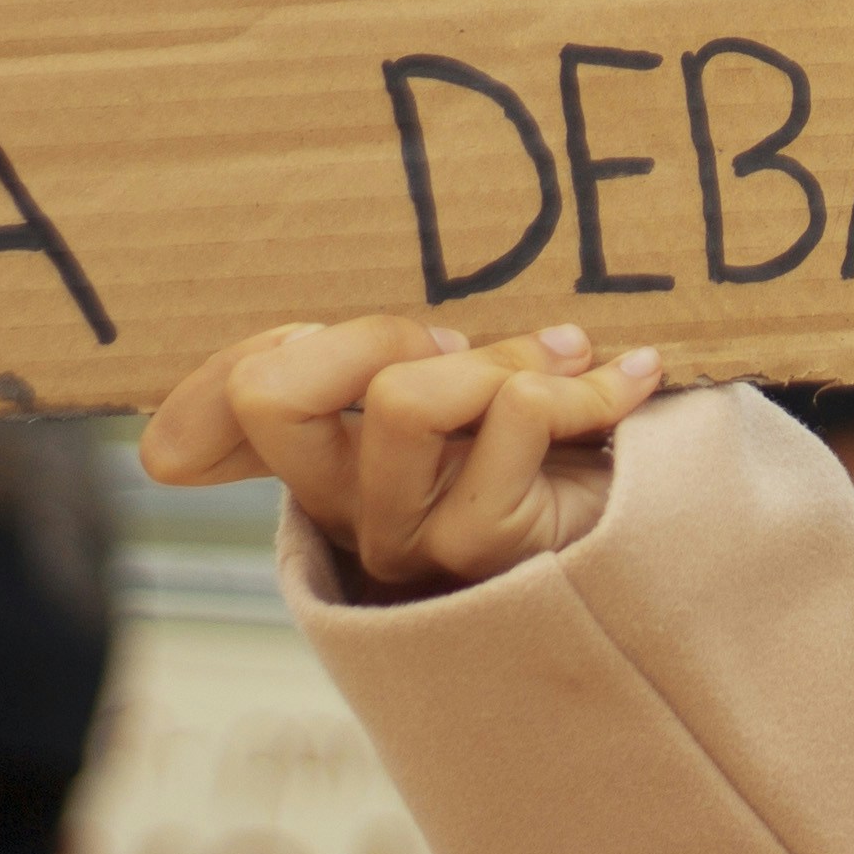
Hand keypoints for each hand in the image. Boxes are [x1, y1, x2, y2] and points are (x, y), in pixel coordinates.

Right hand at [140, 316, 661, 595]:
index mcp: (321, 458)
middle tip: (454, 345)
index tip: (307, 332)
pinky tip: (628, 384)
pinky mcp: (477, 543)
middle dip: (371, 335)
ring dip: (501, 359)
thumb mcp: (466, 385)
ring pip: (402, 399)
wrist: (654, 538)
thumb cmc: (550, 445)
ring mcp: (401, 534)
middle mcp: (340, 504)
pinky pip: (515, 412)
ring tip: (566, 362)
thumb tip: (357, 310)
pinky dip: (584, 385)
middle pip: (271, 394)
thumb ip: (404, 354)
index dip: (216, 376)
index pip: (200, 431)